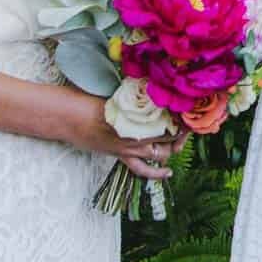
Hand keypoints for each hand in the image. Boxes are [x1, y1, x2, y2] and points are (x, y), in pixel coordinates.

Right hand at [64, 94, 179, 179]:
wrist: (73, 117)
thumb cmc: (94, 101)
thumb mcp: (122, 96)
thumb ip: (140, 97)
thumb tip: (156, 88)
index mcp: (142, 116)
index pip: (172, 119)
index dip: (183, 117)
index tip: (189, 111)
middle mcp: (140, 133)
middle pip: (171, 136)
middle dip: (181, 132)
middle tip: (186, 125)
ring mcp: (132, 147)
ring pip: (162, 153)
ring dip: (173, 148)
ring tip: (179, 141)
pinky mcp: (122, 156)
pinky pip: (143, 170)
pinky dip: (157, 174)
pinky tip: (169, 173)